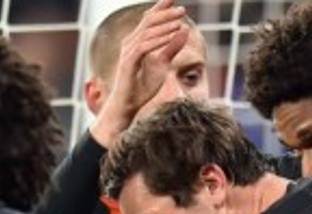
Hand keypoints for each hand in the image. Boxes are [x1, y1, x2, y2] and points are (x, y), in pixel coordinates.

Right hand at [91, 0, 189, 145]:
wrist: (127, 106)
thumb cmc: (142, 88)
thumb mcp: (162, 65)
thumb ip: (171, 48)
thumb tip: (184, 31)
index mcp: (137, 42)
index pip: (149, 20)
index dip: (161, 8)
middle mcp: (130, 43)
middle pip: (148, 21)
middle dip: (166, 13)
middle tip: (183, 9)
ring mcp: (128, 52)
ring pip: (147, 32)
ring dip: (165, 25)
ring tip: (181, 20)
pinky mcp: (129, 62)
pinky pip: (145, 47)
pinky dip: (159, 40)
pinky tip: (172, 35)